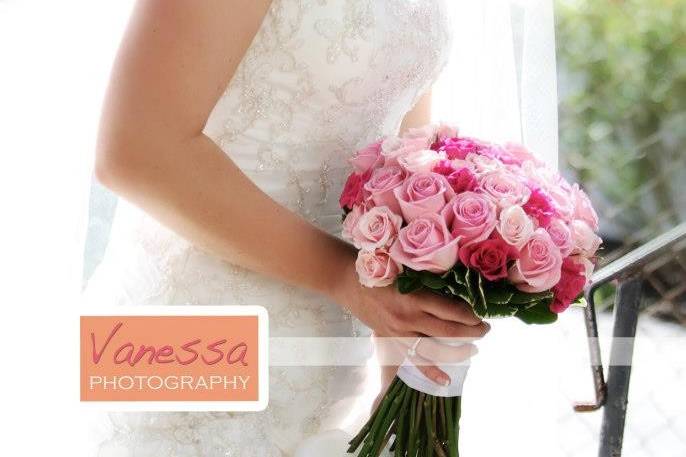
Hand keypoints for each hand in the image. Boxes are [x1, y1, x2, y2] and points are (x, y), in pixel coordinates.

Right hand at [330, 254, 489, 385]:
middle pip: (448, 331)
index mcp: (413, 297)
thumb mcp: (404, 266)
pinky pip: (413, 359)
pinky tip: (446, 380)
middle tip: (486, 329)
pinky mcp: (391, 340)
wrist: (347, 280)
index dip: (470, 315)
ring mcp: (399, 332)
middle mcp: (408, 318)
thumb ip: (426, 276)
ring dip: (457, 351)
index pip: (451, 310)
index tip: (482, 313)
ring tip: (474, 349)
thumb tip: (457, 282)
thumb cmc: (377, 266)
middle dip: (471, 332)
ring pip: (434, 349)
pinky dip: (430, 370)